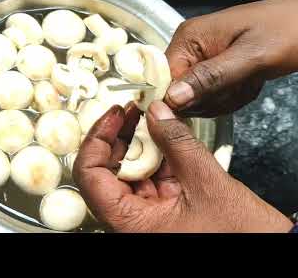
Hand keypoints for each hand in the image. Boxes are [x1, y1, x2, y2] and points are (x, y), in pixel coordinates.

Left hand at [73, 102, 292, 232]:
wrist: (269, 249)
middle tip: (129, 110)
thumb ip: (178, 143)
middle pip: (105, 171)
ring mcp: (145, 215)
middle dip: (116, 136)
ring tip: (144, 116)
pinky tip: (159, 134)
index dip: (96, 140)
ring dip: (134, 143)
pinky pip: (147, 178)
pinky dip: (152, 155)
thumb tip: (156, 112)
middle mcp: (131, 221)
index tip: (113, 116)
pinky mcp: (161, 210)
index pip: (90, 176)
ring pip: (126, 172)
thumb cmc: (240, 233)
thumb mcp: (207, 182)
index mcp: (130, 222)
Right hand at [164, 0, 297, 116]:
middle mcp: (189, 48)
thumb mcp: (250, 57)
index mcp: (189, 38)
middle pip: (179, 94)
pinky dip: (231, 97)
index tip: (209, 100)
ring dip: (224, 99)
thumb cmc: (287, 30)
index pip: (164, 78)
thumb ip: (210, 77)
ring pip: (196, 100)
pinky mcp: (213, 70)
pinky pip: (210, 97)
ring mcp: (201, 60)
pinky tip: (247, 83)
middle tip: (239, 86)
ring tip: (247, 81)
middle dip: (211, 99)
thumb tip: (173, 97)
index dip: (182, 98)